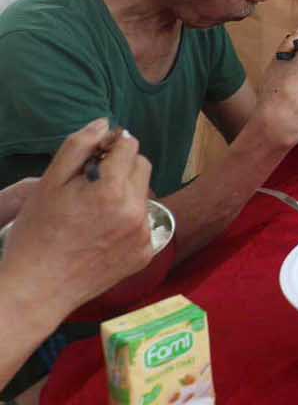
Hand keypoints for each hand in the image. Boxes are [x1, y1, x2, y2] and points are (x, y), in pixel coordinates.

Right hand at [0, 120, 153, 320]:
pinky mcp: (146, 254)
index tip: (95, 156)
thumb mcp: (49, 184)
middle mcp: (136, 212)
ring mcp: (144, 235)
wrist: (37, 290)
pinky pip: (144, 222)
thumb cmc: (37, 234)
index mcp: (114, 191)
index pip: (130, 146)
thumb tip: (105, 123)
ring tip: (93, 211)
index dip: (111, 145)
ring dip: (125, 193)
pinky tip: (102, 232)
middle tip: (91, 183)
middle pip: (142, 167)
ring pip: (144, 194)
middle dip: (121, 167)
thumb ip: (79, 146)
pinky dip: (128, 220)